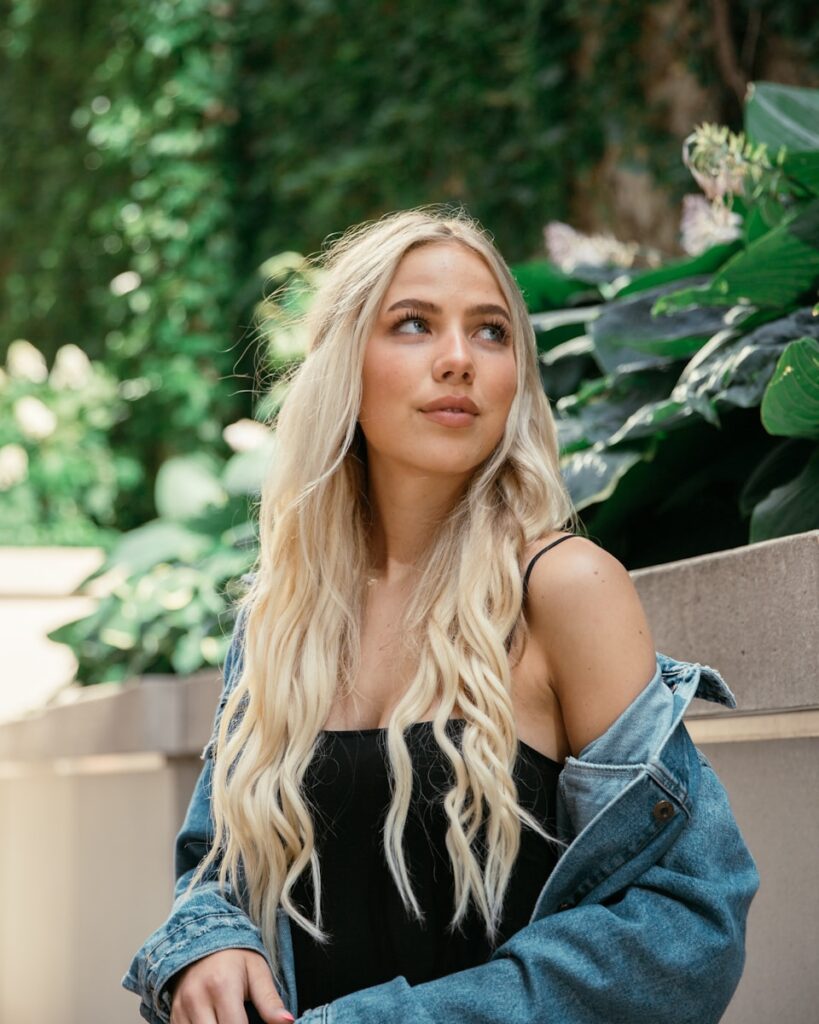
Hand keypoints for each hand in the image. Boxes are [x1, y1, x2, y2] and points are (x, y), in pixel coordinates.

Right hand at [169, 948, 293, 1023]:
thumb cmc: (235, 956)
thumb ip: (270, 1000)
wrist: (202, 936)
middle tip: (243, 1021)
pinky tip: (217, 1022)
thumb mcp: (257, 971)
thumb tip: (288, 1022)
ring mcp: (181, 1008)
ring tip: (231, 1020)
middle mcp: (196, 999)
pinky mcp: (174, 1015)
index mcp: (221, 986)